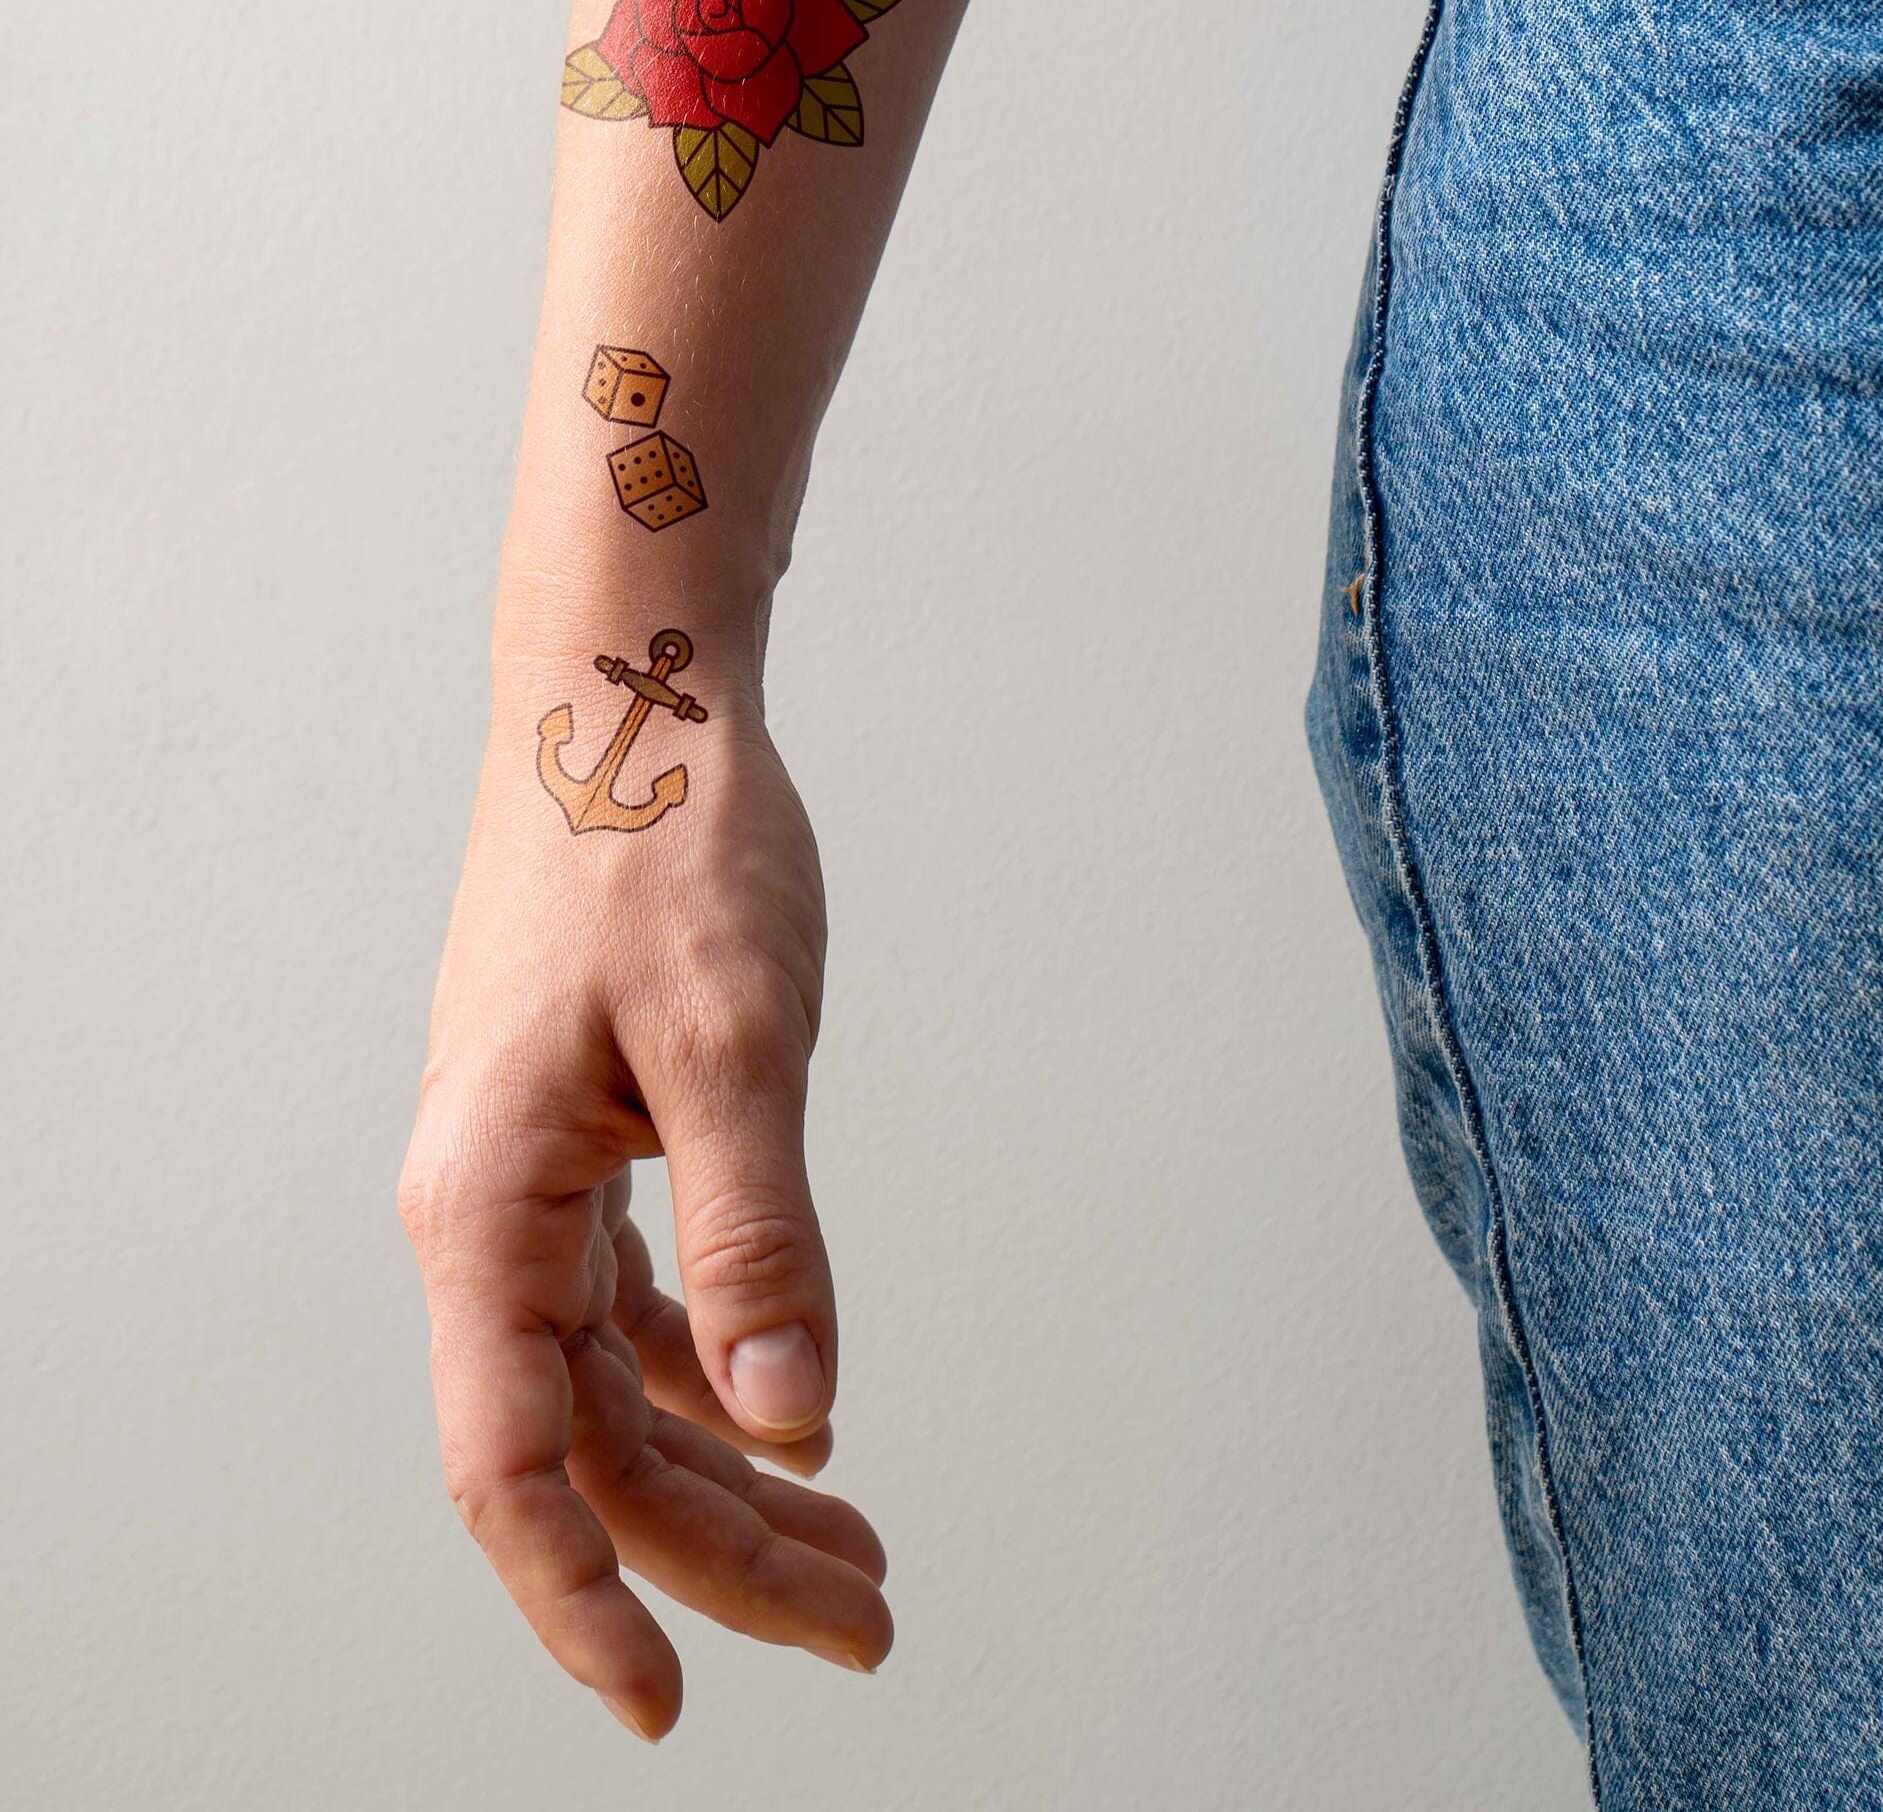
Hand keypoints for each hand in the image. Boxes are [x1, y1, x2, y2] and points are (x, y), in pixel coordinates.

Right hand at [398, 673, 888, 1739]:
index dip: (587, 1603)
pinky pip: (637, 1303)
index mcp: (488, 1204)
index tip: (673, 1707)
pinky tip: (785, 1411)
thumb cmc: (664, 843)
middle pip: (596, 1444)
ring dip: (735, 1473)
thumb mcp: (731, 1040)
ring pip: (622, 1381)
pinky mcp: (590, 1136)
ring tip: (858, 1548)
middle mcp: (492, 1211)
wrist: (631, 702)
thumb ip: (758, 1231)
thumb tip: (792, 1409)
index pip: (517, 1466)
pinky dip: (718, 1372)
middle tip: (868, 1621)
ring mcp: (537, 1175)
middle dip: (725, 1553)